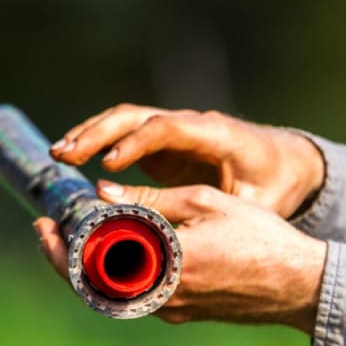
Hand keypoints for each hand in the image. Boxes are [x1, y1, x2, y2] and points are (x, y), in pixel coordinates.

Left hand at [34, 181, 326, 333]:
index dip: (61, 245)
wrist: (299, 285)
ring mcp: (171, 310)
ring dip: (87, 266)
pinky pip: (135, 296)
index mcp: (165, 263)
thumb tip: (102, 192)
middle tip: (45, 231)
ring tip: (74, 236)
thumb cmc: (259, 236)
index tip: (45, 222)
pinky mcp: (182, 314)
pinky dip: (114, 275)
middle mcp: (162, 295)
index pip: (94, 261)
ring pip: (110, 293)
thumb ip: (151, 199)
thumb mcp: (206, 203)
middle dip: (62, 258)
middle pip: (91, 286)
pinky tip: (112, 250)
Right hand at [49, 104, 324, 218]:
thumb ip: (220, 211)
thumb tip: (176, 229)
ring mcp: (175, 132)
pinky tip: (71, 160)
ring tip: (59, 155)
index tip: (108, 165)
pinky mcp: (164, 144)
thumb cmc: (276, 185)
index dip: (137, 144)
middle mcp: (190, 124)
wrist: (287, 162)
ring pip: (125, 120)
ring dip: (91, 134)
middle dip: (99, 133)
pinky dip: (98, 144)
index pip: (168, 129)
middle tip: (66, 154)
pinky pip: (125, 136)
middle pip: (137, 116)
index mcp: (216, 134)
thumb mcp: (257, 203)